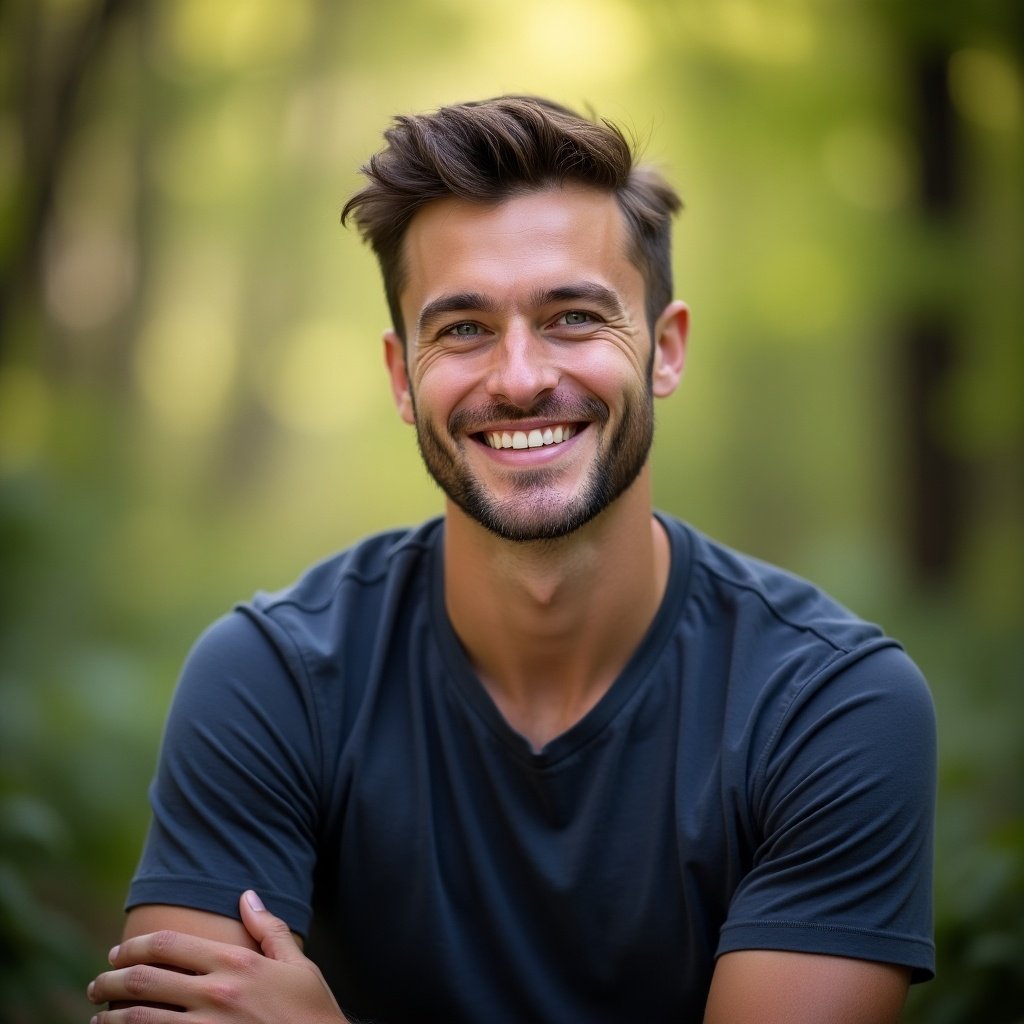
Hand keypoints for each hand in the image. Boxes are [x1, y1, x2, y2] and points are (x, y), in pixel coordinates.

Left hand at [86, 891, 347, 1022]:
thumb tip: (248, 896)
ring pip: (138, 1020)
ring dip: (110, 1017)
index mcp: (236, 963)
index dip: (135, 946)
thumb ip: (270, 929)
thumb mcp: (297, 965)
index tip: (118, 952)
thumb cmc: (312, 1011)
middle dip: (111, 980)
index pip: (169, 944)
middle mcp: (216, 993)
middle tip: (98, 983)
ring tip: (99, 1017)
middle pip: (144, 979)